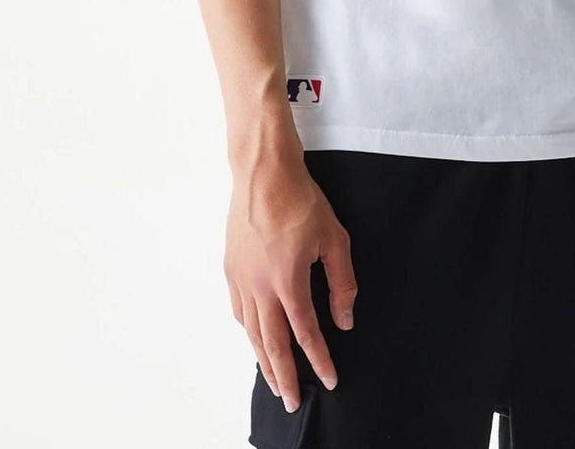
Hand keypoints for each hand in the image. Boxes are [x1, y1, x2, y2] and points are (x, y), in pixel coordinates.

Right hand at [224, 162, 358, 411]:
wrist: (263, 173)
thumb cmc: (301, 200)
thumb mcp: (335, 238)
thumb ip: (342, 282)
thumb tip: (344, 319)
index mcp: (288, 282)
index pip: (305, 334)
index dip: (319, 360)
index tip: (330, 379)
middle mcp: (259, 287)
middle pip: (272, 345)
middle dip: (285, 377)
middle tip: (293, 402)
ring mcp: (241, 280)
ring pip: (252, 333)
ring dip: (264, 361)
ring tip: (275, 381)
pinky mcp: (230, 269)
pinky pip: (239, 312)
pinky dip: (250, 332)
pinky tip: (257, 337)